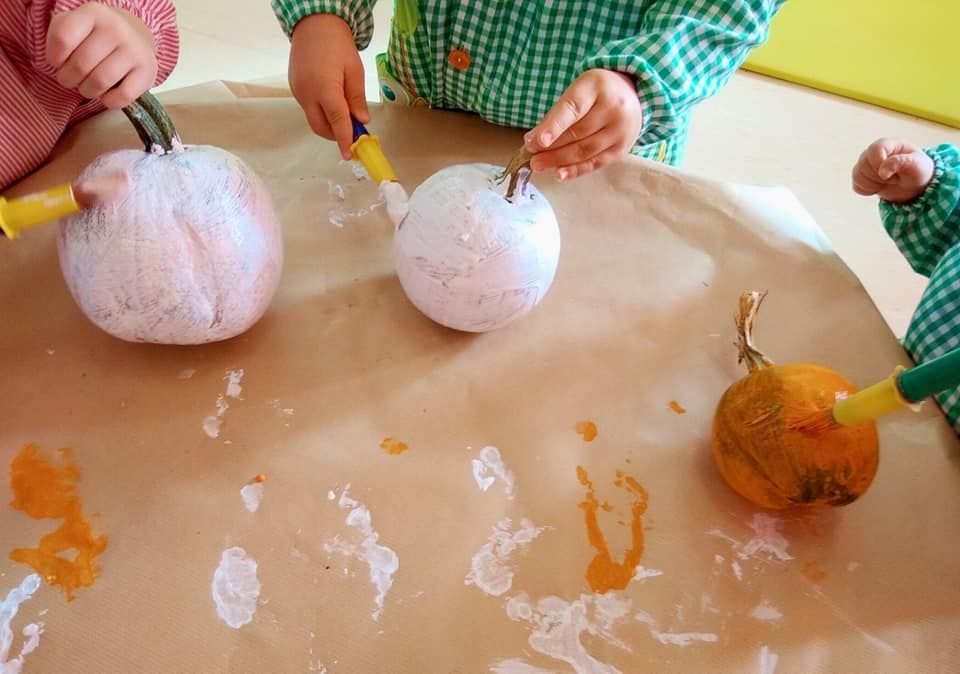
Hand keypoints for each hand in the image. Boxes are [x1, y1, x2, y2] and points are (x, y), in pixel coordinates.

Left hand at [46, 2, 157, 108]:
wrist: (137, 35)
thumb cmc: (97, 35)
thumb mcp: (75, 24)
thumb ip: (59, 36)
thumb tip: (60, 64)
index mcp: (93, 13)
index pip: (62, 39)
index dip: (54, 58)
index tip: (58, 62)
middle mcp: (116, 29)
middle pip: (80, 64)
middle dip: (68, 79)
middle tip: (71, 79)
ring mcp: (134, 50)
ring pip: (99, 82)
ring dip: (87, 91)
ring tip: (87, 88)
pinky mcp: (148, 72)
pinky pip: (122, 96)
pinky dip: (109, 101)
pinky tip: (107, 95)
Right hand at [289, 14, 369, 159]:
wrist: (314, 25)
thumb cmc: (337, 45)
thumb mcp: (355, 70)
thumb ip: (357, 98)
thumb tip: (362, 121)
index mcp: (325, 88)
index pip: (337, 122)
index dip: (344, 140)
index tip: (350, 155)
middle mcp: (307, 93)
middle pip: (321, 127)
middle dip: (336, 135)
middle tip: (353, 133)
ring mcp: (298, 92)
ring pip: (314, 119)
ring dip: (329, 124)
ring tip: (344, 115)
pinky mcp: (294, 89)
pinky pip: (308, 109)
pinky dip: (321, 112)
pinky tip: (332, 102)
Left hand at [524, 69, 642, 180]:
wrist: (631, 96)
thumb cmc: (596, 95)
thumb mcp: (577, 91)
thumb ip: (557, 114)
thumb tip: (533, 141)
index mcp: (597, 87)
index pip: (572, 109)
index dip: (553, 126)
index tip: (536, 141)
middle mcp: (613, 108)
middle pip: (577, 133)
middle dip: (550, 147)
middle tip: (530, 155)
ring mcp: (620, 130)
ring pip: (584, 150)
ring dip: (558, 160)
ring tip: (538, 164)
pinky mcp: (621, 149)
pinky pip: (595, 163)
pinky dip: (575, 170)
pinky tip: (559, 174)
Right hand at [852, 138, 934, 203]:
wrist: (914, 185)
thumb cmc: (917, 170)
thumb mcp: (916, 165)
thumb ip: (900, 162)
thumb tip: (882, 171)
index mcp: (888, 144)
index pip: (874, 149)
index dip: (879, 163)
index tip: (890, 174)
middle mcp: (873, 152)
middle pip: (863, 164)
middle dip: (879, 177)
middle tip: (894, 178)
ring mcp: (865, 165)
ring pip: (858, 176)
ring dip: (873, 184)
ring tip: (887, 182)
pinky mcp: (861, 177)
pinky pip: (856, 186)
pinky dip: (867, 190)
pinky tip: (879, 188)